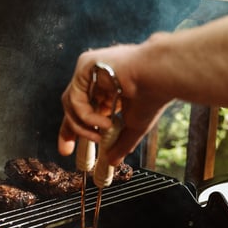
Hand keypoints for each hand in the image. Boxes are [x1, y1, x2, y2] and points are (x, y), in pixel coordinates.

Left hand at [58, 41, 172, 165]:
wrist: (159, 77)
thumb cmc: (152, 97)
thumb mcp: (134, 127)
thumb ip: (121, 144)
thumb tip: (113, 162)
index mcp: (109, 90)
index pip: (85, 110)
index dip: (76, 130)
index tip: (69, 151)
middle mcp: (97, 79)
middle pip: (72, 105)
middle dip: (69, 130)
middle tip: (67, 152)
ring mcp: (90, 71)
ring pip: (71, 104)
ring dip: (82, 127)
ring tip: (98, 138)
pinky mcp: (85, 65)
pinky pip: (75, 97)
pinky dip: (86, 116)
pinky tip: (104, 123)